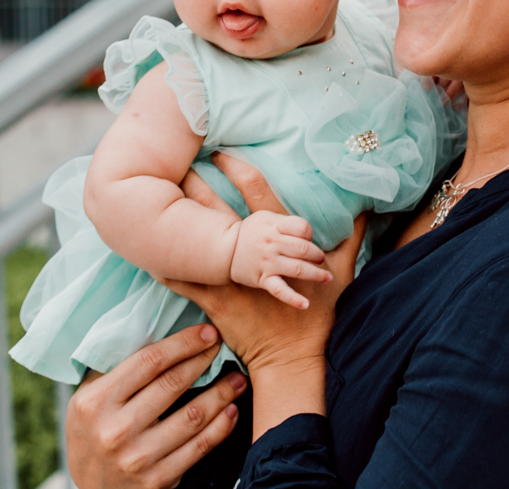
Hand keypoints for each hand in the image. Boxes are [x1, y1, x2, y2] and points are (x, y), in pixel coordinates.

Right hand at [64, 324, 247, 488]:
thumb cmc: (92, 435)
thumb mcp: (88, 401)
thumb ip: (116, 371)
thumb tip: (155, 331)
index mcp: (96, 402)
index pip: (148, 361)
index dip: (183, 343)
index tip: (206, 332)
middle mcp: (115, 430)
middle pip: (173, 384)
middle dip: (204, 360)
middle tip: (224, 346)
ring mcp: (138, 458)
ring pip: (194, 415)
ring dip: (222, 392)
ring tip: (238, 377)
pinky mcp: (157, 480)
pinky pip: (199, 447)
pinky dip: (221, 426)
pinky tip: (231, 410)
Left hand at [170, 154, 367, 437]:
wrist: (295, 358)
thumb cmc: (320, 314)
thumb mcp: (341, 269)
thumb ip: (351, 235)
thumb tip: (367, 208)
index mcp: (276, 239)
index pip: (256, 192)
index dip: (237, 168)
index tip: (221, 150)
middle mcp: (249, 252)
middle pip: (215, 209)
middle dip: (195, 184)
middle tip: (175, 160)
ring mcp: (228, 277)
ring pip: (194, 240)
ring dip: (173, 218)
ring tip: (150, 196)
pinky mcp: (214, 301)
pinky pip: (182, 280)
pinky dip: (163, 266)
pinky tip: (142, 251)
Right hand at [229, 210, 330, 308]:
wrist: (226, 249)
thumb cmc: (252, 232)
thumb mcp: (267, 218)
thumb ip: (288, 223)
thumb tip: (311, 233)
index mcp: (275, 226)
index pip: (302, 228)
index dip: (309, 234)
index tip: (309, 239)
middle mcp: (272, 244)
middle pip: (303, 249)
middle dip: (317, 255)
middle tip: (321, 259)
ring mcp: (268, 262)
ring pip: (298, 269)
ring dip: (316, 275)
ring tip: (327, 278)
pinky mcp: (263, 279)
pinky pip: (279, 290)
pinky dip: (293, 298)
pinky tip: (305, 304)